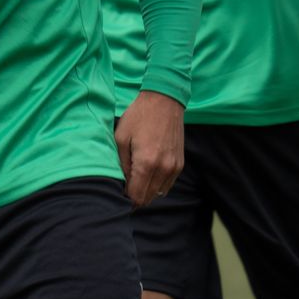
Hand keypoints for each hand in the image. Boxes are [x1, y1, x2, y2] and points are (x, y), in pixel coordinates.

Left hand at [114, 90, 184, 206]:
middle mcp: (163, 168)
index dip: (126, 198)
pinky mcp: (180, 163)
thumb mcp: (121, 137)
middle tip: (126, 185)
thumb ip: (121, 164)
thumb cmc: (138, 116)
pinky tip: (149, 172)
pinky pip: (168, 184)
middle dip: (136, 196)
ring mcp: (174, 167)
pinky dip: (158, 184)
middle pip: (148, 198)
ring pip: (159, 193)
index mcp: (146, 163)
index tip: (119, 192)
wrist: (164, 100)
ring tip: (137, 177)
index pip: (136, 196)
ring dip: (147, 191)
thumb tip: (122, 183)